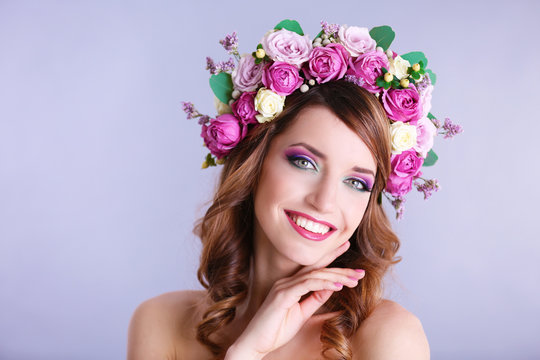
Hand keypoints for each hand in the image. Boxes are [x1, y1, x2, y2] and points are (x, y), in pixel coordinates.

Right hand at [225, 241, 365, 358]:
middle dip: (340, 267)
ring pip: (315, 275)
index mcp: (290, 284)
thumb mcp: (301, 313)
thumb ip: (314, 299)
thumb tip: (330, 287)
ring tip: (354, 279)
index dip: (332, 259)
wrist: (255, 343)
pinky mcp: (282, 295)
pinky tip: (338, 285)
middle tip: (360, 270)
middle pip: (317, 269)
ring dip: (337, 276)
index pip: (314, 269)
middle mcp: (286, 281)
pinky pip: (307, 285)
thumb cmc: (275, 330)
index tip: (349, 254)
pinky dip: (324, 283)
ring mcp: (283, 287)